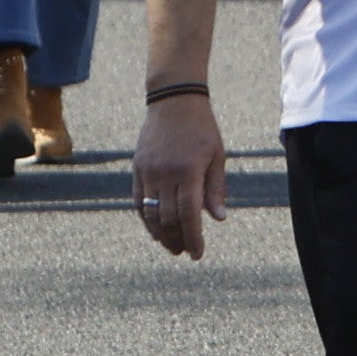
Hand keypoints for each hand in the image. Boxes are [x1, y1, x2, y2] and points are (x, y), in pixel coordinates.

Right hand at [134, 94, 230, 258]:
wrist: (173, 102)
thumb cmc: (202, 129)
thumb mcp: (217, 155)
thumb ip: (215, 188)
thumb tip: (218, 219)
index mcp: (188, 170)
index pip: (189, 214)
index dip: (193, 237)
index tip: (198, 253)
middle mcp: (165, 173)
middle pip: (168, 218)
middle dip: (178, 240)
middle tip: (186, 251)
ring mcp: (148, 172)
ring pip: (151, 214)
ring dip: (161, 235)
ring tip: (172, 246)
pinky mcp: (137, 169)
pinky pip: (139, 202)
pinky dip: (147, 220)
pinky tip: (156, 231)